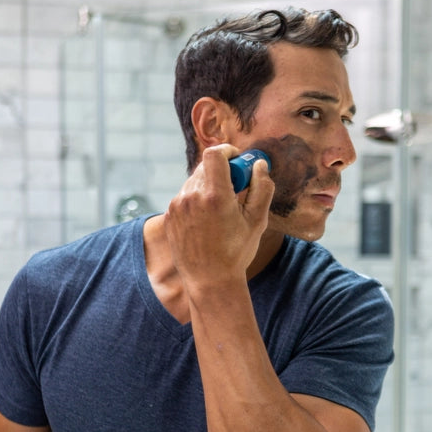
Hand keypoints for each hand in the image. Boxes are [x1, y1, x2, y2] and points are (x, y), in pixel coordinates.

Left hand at [164, 144, 274, 290]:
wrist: (208, 281)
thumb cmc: (236, 253)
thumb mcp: (257, 221)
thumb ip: (262, 188)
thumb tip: (259, 165)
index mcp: (215, 196)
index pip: (214, 154)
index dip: (227, 151)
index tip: (237, 160)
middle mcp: (191, 197)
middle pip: (206, 166)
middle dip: (222, 171)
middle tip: (236, 188)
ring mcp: (177, 206)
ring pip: (195, 181)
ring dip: (209, 186)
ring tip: (221, 211)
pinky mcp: (169, 215)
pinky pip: (185, 196)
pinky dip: (197, 200)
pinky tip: (207, 221)